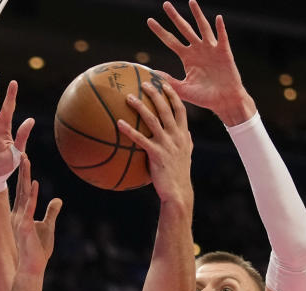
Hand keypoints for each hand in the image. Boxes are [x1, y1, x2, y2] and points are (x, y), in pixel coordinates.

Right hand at [10, 155, 62, 274]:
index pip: (22, 191)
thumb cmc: (39, 249)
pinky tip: (34, 182)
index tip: (24, 159)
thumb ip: (51, 212)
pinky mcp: (24, 226)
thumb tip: (58, 200)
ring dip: (24, 176)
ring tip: (26, 160)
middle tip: (21, 152)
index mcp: (21, 214)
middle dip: (21, 170)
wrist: (33, 267)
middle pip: (20, 188)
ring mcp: (19, 219)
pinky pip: (29, 207)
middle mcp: (18, 214)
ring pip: (23, 193)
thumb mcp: (48, 226)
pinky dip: (32, 194)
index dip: (23, 175)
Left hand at [118, 83, 193, 207]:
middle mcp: (177, 136)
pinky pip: (140, 139)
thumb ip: (187, 142)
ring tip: (128, 97)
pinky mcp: (157, 155)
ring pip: (153, 120)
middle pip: (166, 109)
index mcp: (183, 135)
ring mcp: (167, 145)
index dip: (172, 95)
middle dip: (156, 94)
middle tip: (144, 83)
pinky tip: (118, 124)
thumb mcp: (187, 155)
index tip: (164, 83)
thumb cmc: (179, 175)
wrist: (178, 192)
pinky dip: (129, 130)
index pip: (180, 109)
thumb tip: (187, 133)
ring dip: (140, 107)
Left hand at [148, 0, 255, 125]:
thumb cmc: (204, 97)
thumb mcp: (183, 90)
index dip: (160, 31)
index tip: (149, 21)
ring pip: (203, 28)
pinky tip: (218, 18)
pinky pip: (222, 37)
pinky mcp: (224, 52)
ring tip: (191, 2)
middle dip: (175, 17)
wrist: (224, 101)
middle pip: (184, 29)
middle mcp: (198, 50)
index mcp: (187, 57)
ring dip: (198, 15)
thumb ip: (169, 80)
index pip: (171, 41)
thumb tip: (152, 74)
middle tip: (165, 4)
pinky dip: (220, 28)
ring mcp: (211, 49)